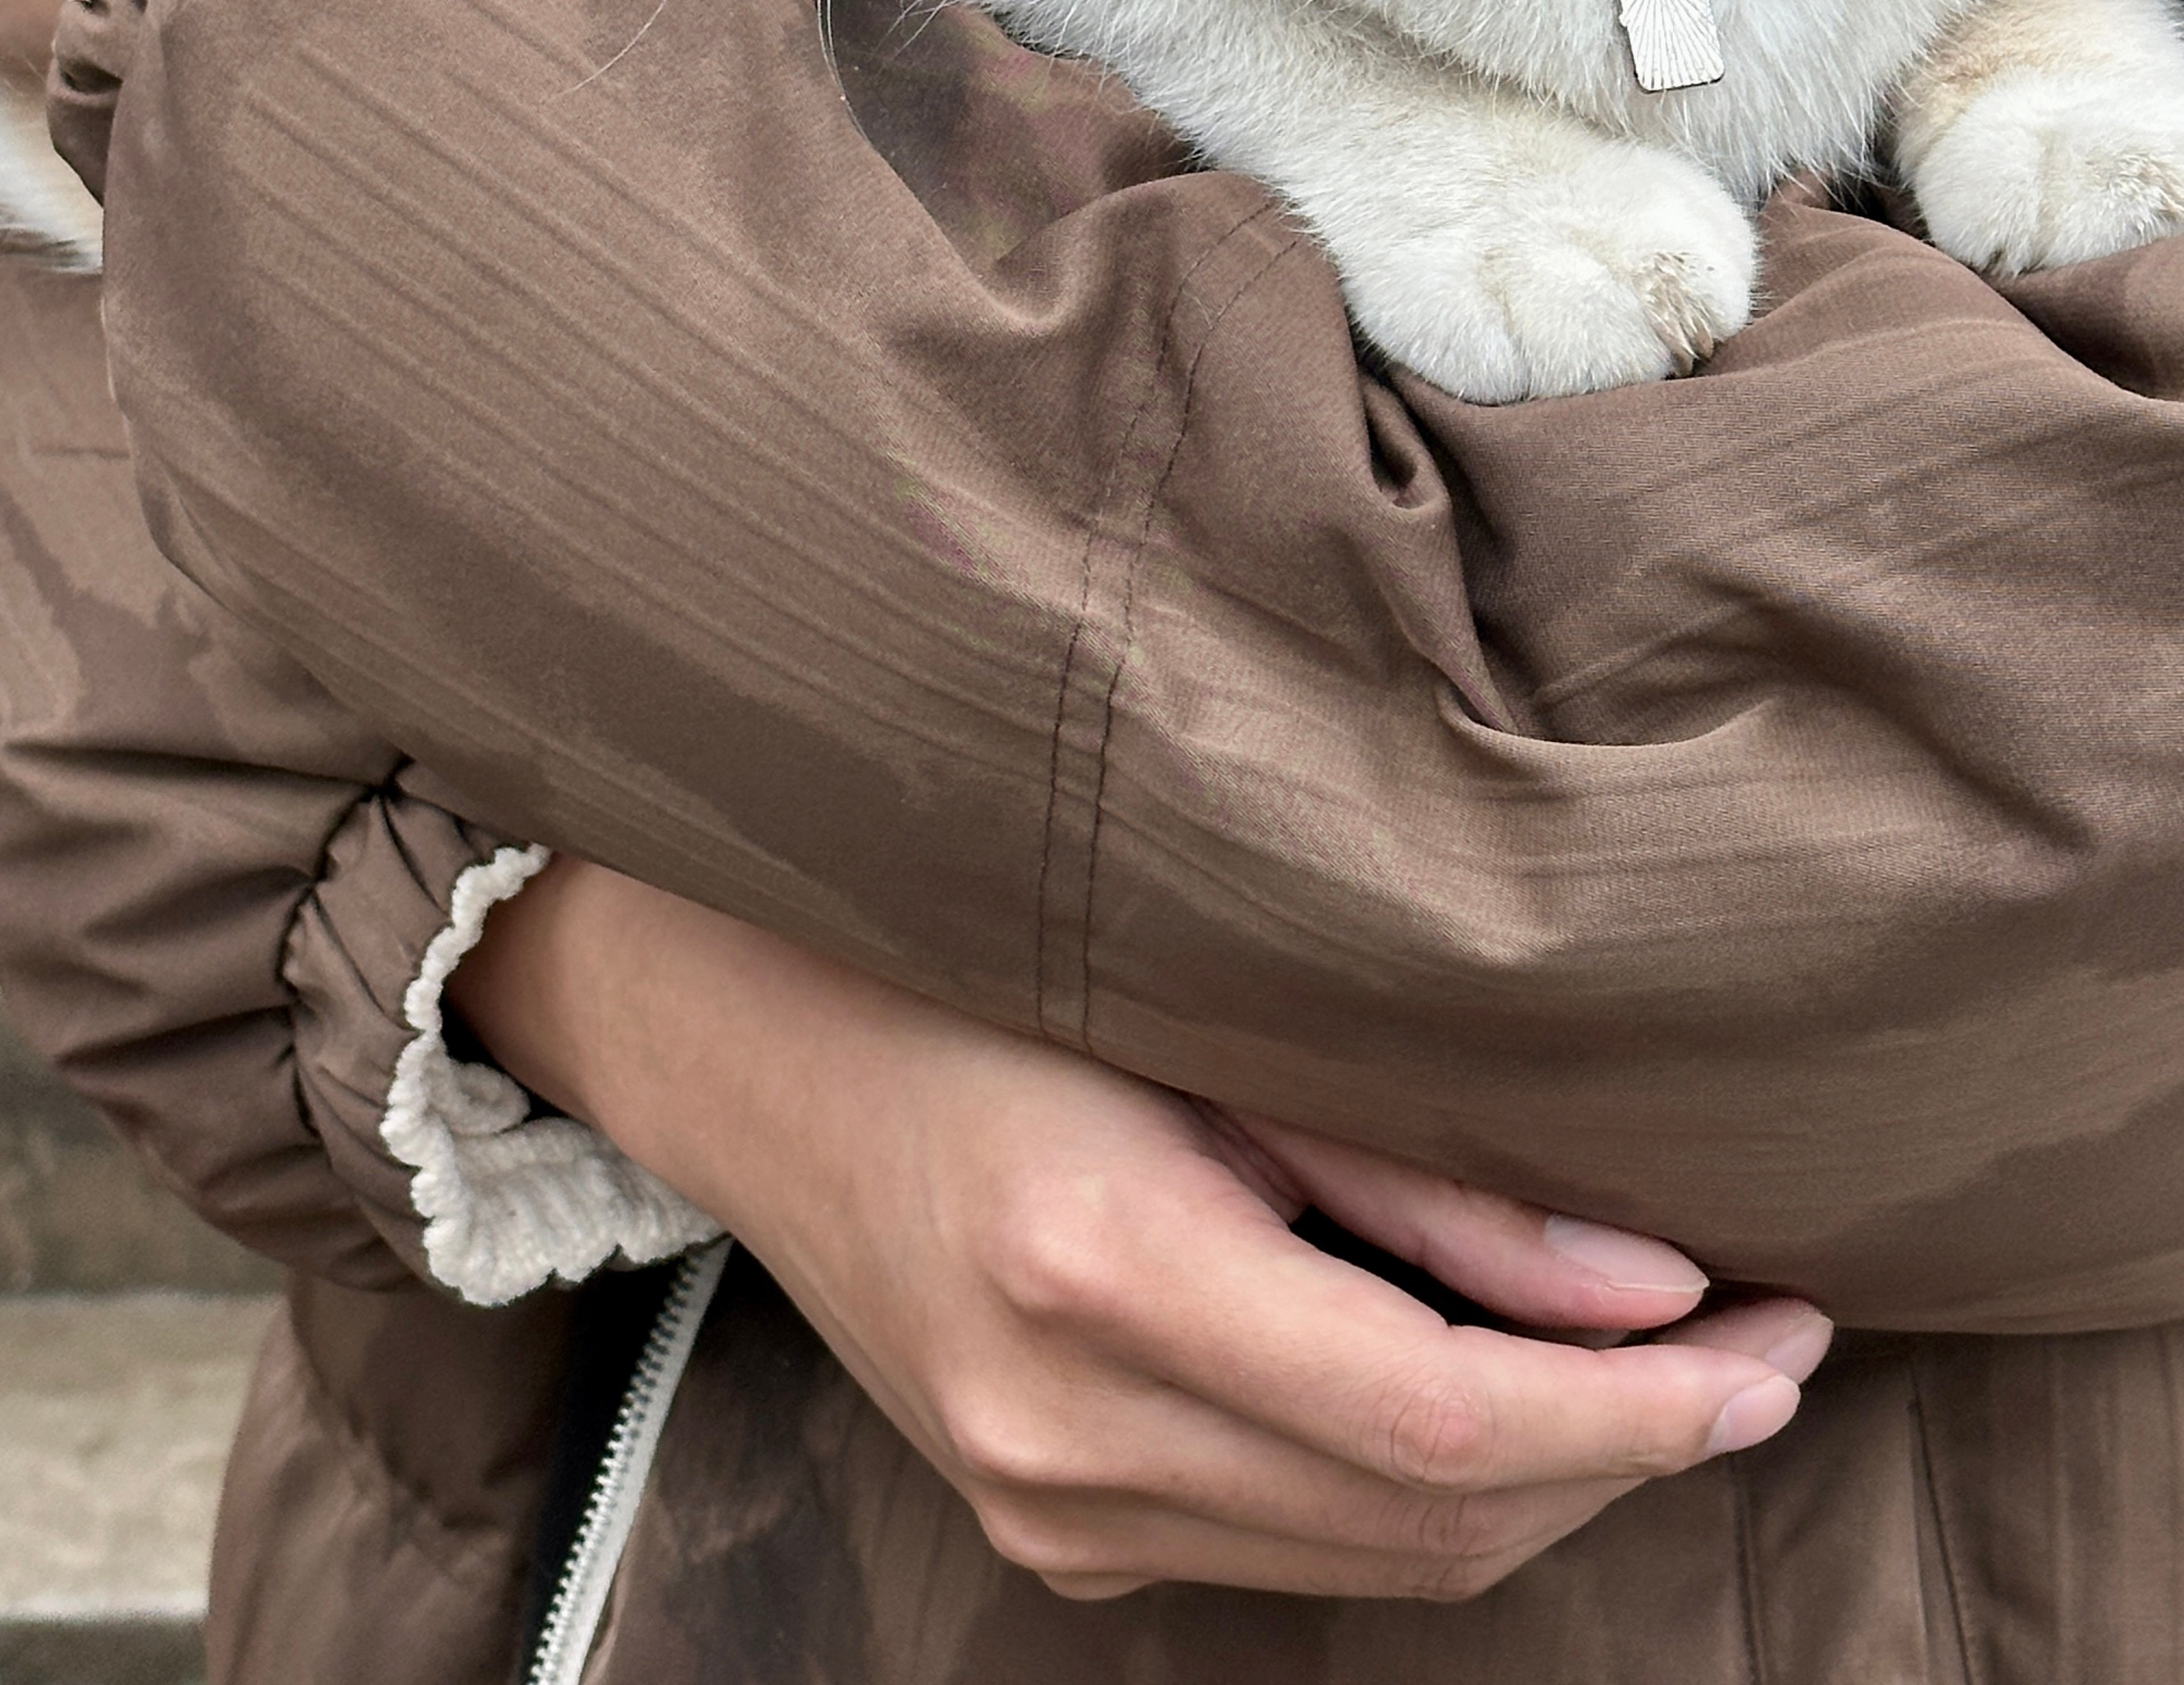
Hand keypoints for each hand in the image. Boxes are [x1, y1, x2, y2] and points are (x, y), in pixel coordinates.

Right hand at [455, 860, 1828, 1603]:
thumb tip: (1656, 1289)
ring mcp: (1036, 1508)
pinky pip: (1281, 1549)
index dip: (1645, 1411)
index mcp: (1098, 1273)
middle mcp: (1058, 1433)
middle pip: (1429, 1522)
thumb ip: (1426, 1173)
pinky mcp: (1037, 1530)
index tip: (1783, 1348)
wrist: (749, 1041)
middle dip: (1626, 1451)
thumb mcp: (1206, 1024)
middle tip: (1757, 1344)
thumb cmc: (976, 969)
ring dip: (1536, 1479)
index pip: (1445, 1421)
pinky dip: (1406, 1489)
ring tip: (1649, 1363)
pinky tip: (1468, 1378)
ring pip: (1371, 1562)